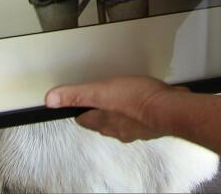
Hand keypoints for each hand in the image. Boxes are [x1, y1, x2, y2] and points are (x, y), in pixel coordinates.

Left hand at [46, 76, 176, 142]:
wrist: (169, 108)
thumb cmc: (137, 100)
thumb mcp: (101, 92)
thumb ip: (76, 95)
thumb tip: (51, 100)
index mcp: (104, 122)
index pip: (84, 119)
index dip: (80, 110)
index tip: (78, 104)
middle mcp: (119, 129)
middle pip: (103, 122)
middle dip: (100, 111)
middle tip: (100, 98)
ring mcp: (136, 128)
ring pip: (122, 121)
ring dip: (120, 112)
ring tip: (122, 97)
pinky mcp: (152, 123)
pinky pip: (141, 118)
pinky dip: (139, 111)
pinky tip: (144, 99)